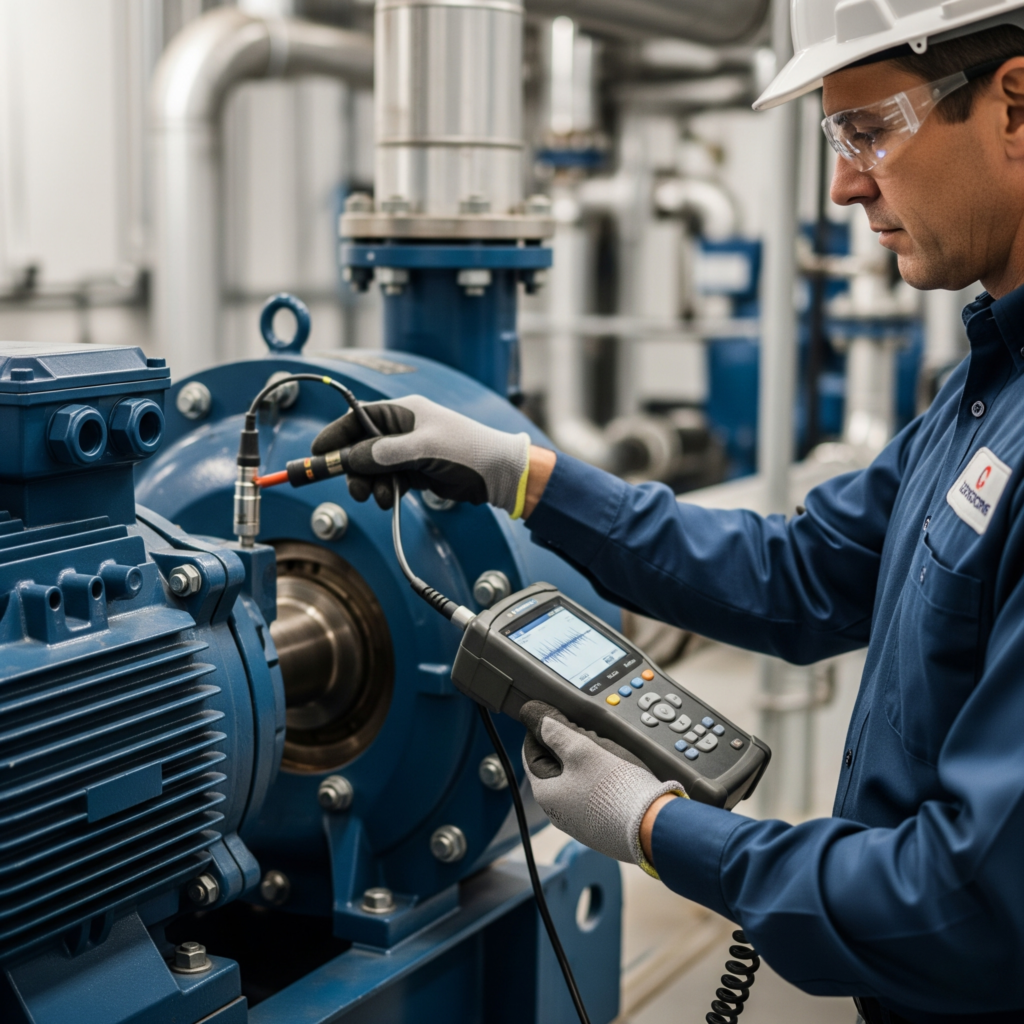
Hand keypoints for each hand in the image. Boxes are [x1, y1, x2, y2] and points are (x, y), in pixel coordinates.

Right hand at [312, 395, 530, 513]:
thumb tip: (352, 457)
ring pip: (374, 468)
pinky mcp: (416, 470)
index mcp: (403, 411)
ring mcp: (409, 450)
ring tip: (383, 500)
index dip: (335, 436)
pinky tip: (392, 500)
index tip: (317, 454)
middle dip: (355, 470)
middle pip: (361, 447)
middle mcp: (403, 428)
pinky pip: (389, 480)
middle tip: (356, 491)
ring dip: (372, 485)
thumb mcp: (425, 449)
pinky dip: (387, 491)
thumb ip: (385, 453)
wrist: (499, 473)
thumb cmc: (469, 451)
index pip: (357, 418)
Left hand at [520, 701, 683, 871]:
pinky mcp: (601, 825)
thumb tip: (534, 715)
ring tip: (607, 754)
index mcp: (545, 793)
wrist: (652, 827)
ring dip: (587, 762)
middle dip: (569, 745)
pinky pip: (593, 795)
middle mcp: (558, 812)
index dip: (541, 730)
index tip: (556, 716)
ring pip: (575, 779)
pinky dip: (600, 780)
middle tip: (589, 734)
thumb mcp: (582, 748)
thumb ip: (555, 730)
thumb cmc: (615, 789)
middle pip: (554, 766)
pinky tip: (617, 775)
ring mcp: (580, 822)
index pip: (530, 752)